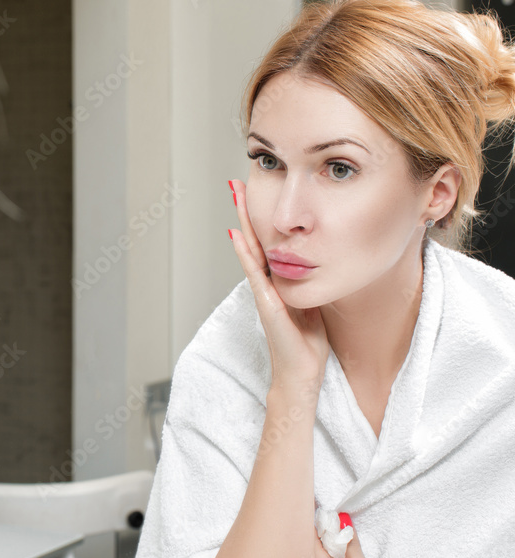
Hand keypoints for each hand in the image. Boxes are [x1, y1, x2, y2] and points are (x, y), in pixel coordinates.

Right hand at [228, 179, 329, 402]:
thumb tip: (321, 263)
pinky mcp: (267, 304)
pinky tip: (238, 235)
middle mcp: (266, 283)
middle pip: (253, 240)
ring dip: (241, 222)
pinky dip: (245, 253)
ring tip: (235, 197)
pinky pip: (254, 273)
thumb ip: (310, 283)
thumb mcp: (313, 303)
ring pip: (250, 250)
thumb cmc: (307, 343)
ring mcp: (264, 292)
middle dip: (244, 211)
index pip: (266, 243)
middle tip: (236, 183)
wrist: (301, 374)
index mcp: (277, 282)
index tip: (255, 192)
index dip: (260, 218)